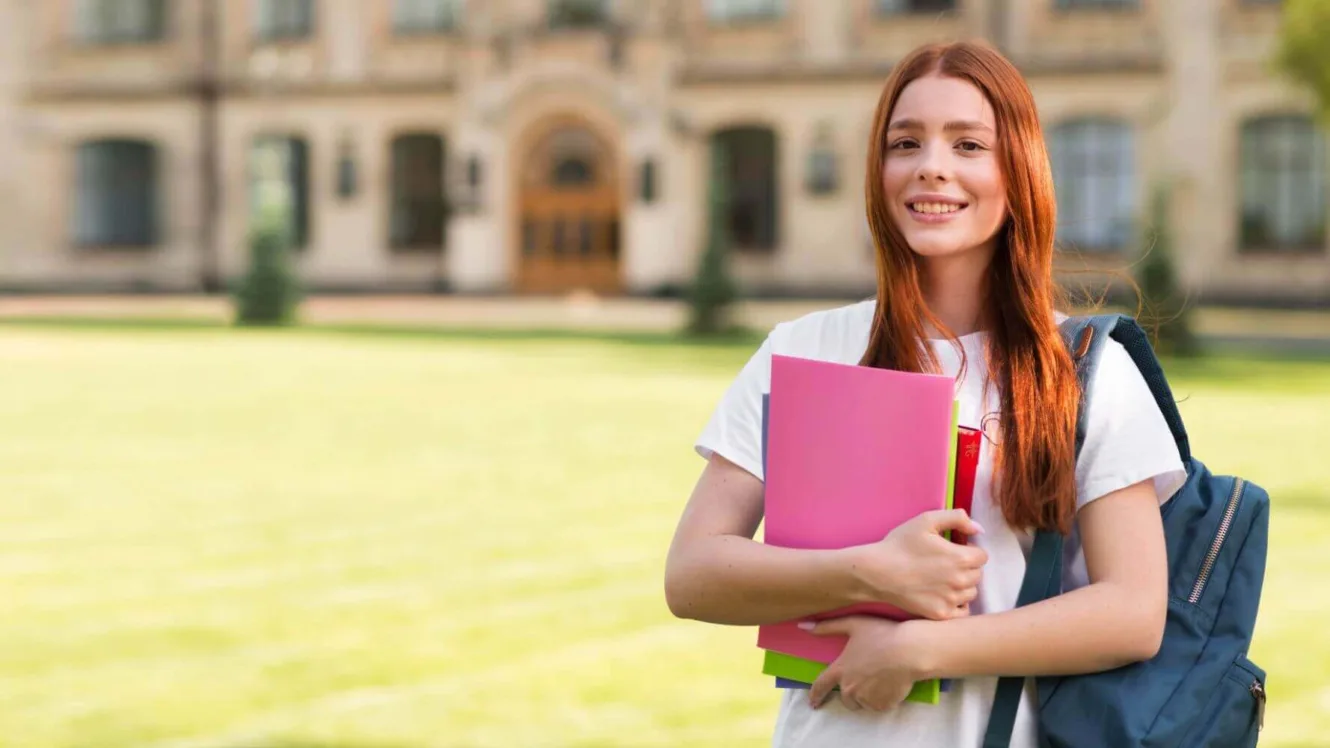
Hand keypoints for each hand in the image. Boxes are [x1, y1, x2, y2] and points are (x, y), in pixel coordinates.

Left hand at [802, 616, 928, 711]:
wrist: (910, 651)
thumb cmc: (882, 634)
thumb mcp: (853, 624)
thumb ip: (827, 627)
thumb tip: (802, 626)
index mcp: (841, 670)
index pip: (821, 685)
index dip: (815, 695)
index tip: (813, 703)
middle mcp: (850, 688)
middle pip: (846, 698)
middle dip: (853, 692)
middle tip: (867, 678)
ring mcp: (866, 698)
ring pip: (863, 703)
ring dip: (868, 695)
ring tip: (882, 678)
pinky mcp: (882, 705)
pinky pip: (879, 705)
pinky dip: (883, 699)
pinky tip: (891, 684)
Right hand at [848, 509, 986, 619]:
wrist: (877, 572)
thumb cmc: (900, 544)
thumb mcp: (926, 520)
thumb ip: (957, 518)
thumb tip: (979, 529)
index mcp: (961, 558)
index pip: (982, 556)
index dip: (969, 550)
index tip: (954, 550)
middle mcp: (960, 581)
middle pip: (978, 575)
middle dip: (967, 568)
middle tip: (945, 564)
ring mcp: (951, 600)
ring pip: (970, 593)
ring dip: (962, 586)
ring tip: (942, 579)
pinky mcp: (940, 614)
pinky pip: (962, 611)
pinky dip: (956, 604)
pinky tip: (942, 595)